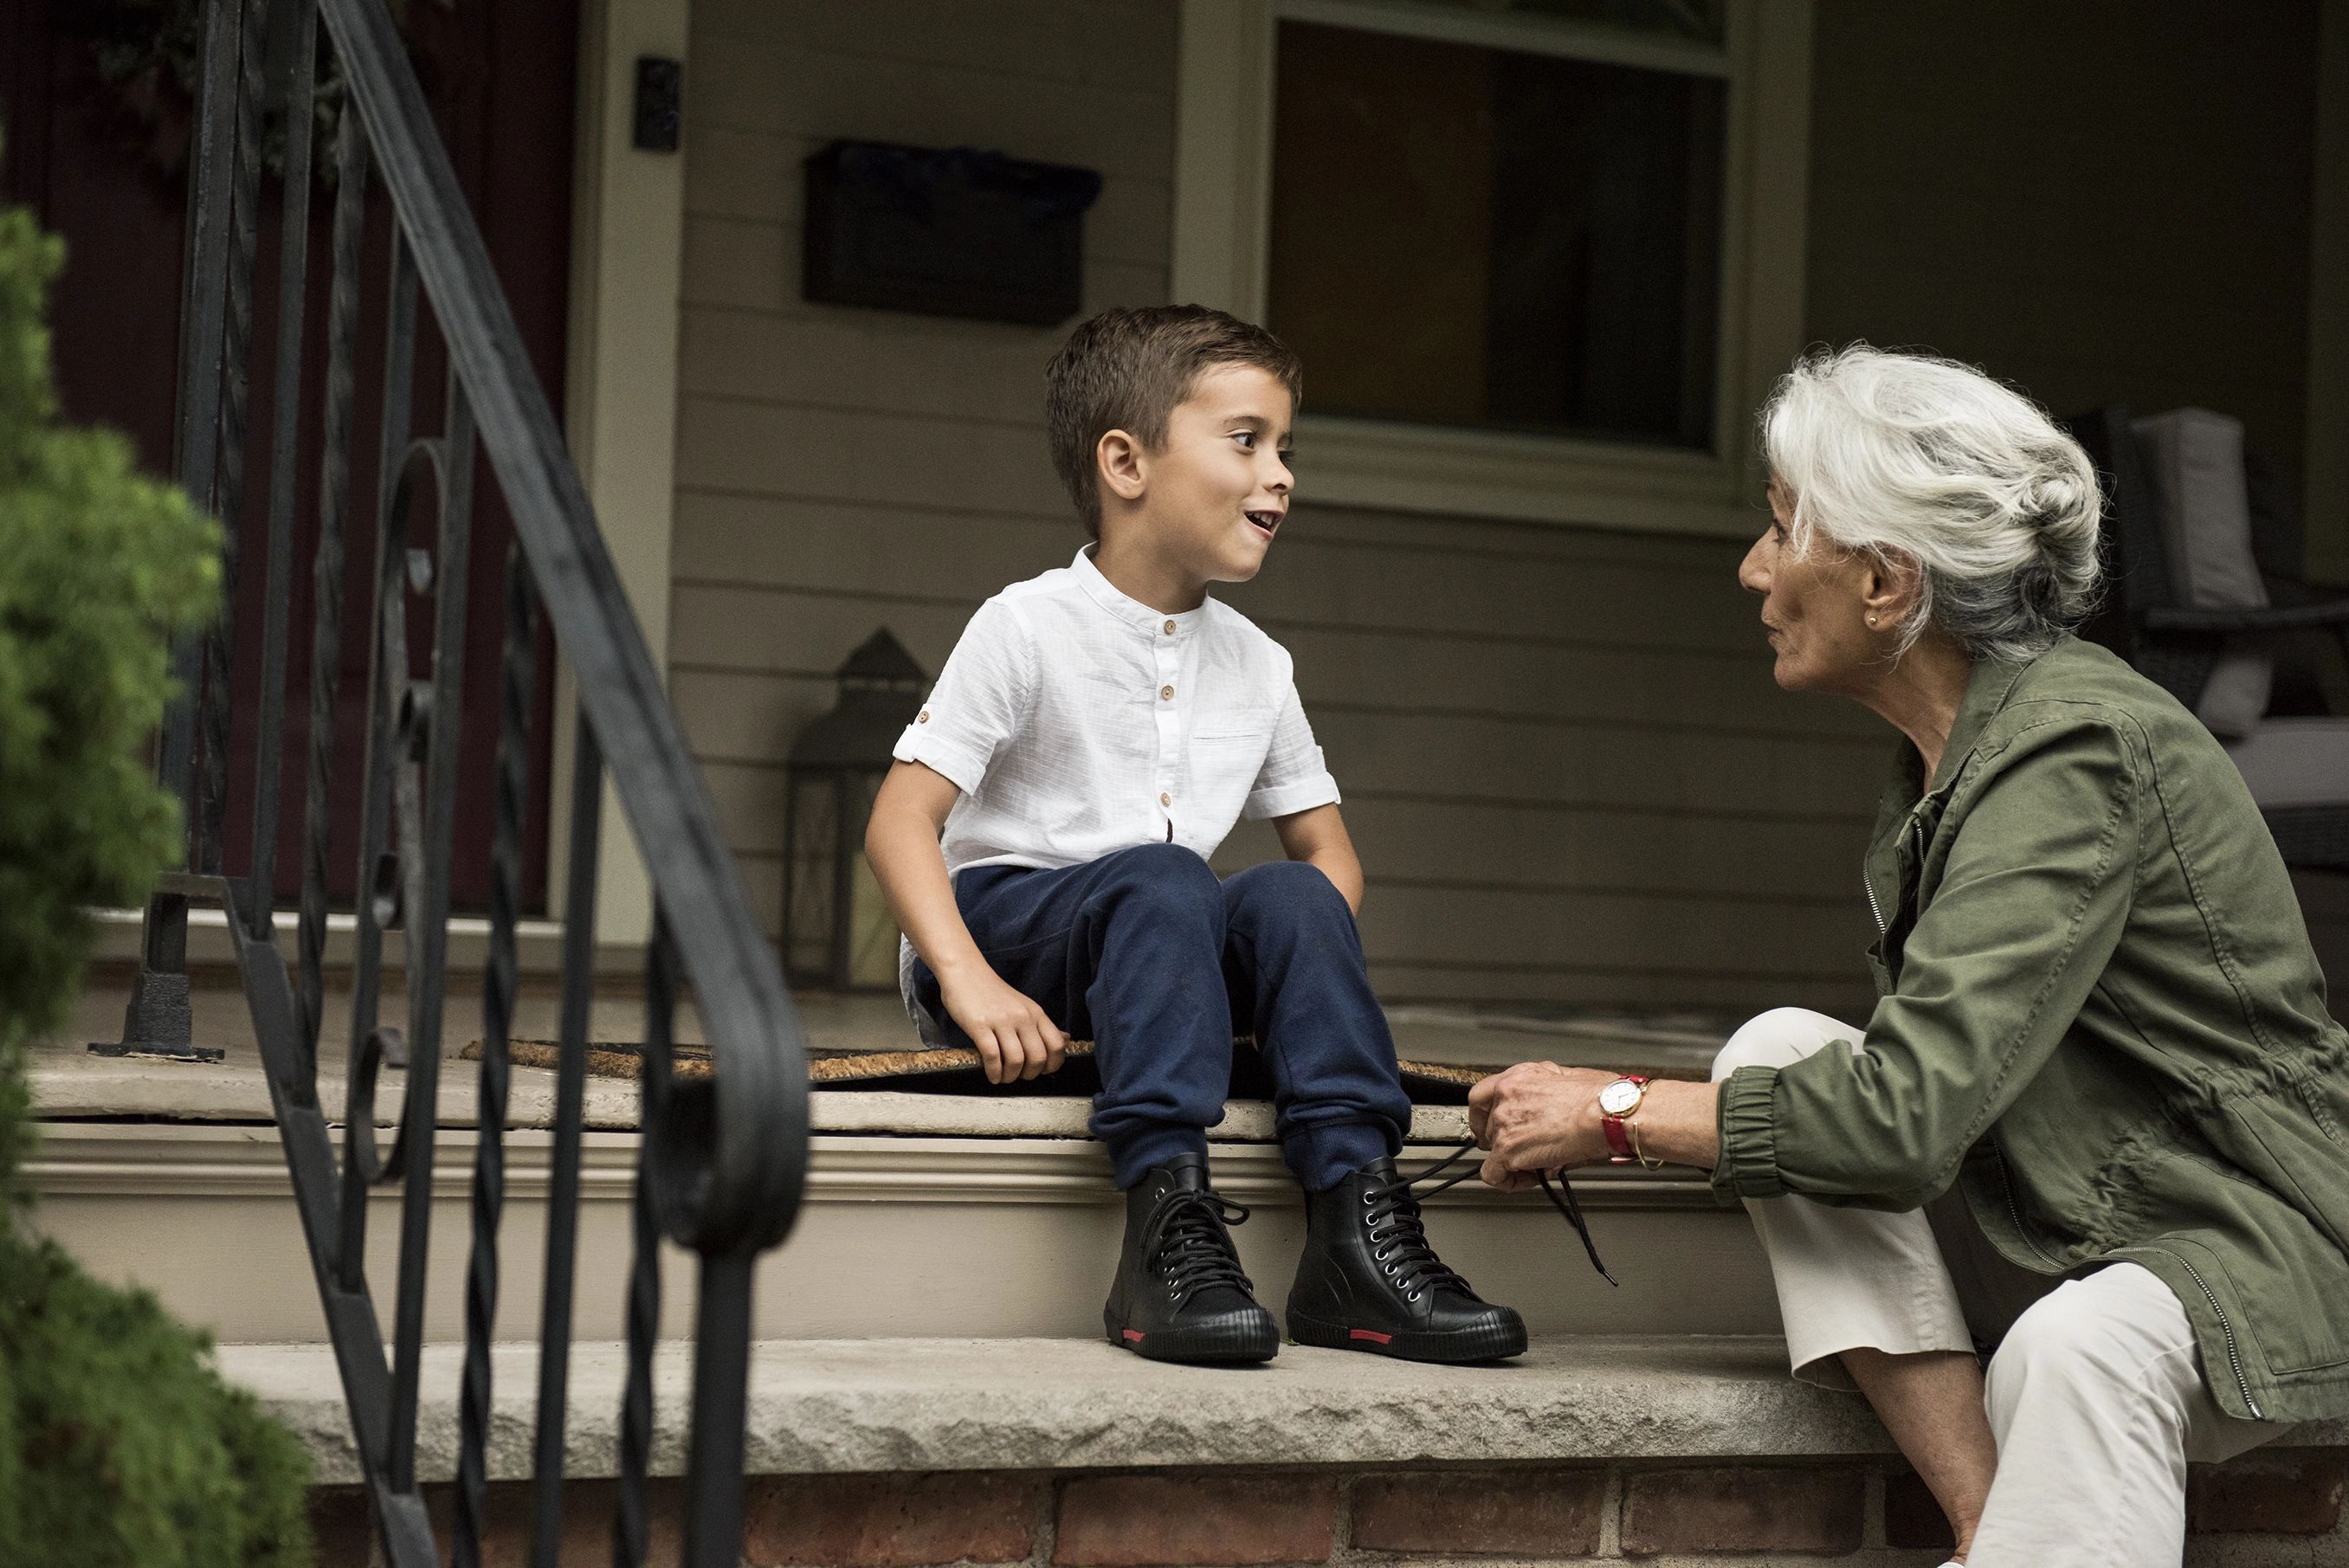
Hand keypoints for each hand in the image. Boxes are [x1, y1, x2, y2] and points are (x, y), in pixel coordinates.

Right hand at [937, 964, 1066, 1083]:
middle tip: (1019, 1076)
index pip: (1057, 1045)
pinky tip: (991, 1075)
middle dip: (1029, 1075)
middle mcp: (1022, 1017)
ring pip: (1016, 1060)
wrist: (965, 971)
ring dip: (1010, 1076)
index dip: (1052, 1065)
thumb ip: (1043, 1025)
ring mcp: (1001, 1021)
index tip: (1041, 1071)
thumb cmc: (992, 993)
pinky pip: (992, 1056)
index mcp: (1036, 1013)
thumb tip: (1066, 1039)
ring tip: (1003, 1077)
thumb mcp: (1024, 1005)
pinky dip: (994, 1072)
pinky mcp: (980, 1025)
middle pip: (1038, 1057)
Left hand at [1468, 1062, 1617, 1190]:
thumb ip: (1545, 1090)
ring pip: (1493, 1150)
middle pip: (1489, 1127)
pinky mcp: (1508, 1150)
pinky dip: (1508, 1181)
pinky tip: (1528, 1178)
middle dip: (1508, 1141)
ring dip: (1514, 1160)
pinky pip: (1493, 1174)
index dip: (1483, 1116)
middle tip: (1527, 1150)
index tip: (1488, 1127)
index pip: (1481, 1097)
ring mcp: (1504, 1123)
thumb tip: (1546, 1108)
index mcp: (1518, 1077)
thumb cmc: (1600, 1097)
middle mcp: (1505, 1097)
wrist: (1605, 1114)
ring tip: (1541, 1163)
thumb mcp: (1567, 1078)